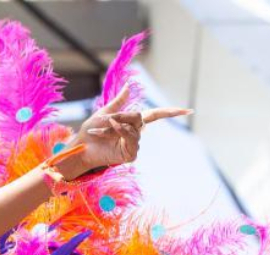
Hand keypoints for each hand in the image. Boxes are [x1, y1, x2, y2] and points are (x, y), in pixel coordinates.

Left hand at [65, 85, 192, 176]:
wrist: (80, 146)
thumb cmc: (90, 131)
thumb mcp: (104, 112)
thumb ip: (119, 102)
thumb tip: (128, 85)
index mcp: (132, 122)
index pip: (156, 115)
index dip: (171, 112)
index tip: (189, 111)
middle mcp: (136, 132)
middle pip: (139, 117)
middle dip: (122, 117)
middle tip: (106, 120)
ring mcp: (133, 144)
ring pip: (134, 128)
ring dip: (116, 126)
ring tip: (101, 130)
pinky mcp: (129, 154)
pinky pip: (131, 139)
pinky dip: (121, 132)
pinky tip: (110, 131)